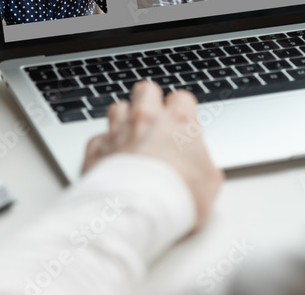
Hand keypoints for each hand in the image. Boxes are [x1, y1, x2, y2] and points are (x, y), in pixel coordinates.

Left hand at [83, 81, 223, 224]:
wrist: (135, 213)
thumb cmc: (174, 198)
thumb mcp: (209, 185)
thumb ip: (205, 167)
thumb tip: (205, 171)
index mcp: (178, 122)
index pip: (182, 98)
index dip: (183, 111)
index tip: (183, 125)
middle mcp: (146, 120)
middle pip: (146, 90)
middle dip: (150, 101)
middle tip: (155, 120)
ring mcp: (118, 132)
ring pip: (118, 107)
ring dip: (125, 118)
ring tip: (131, 136)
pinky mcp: (96, 150)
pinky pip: (99, 138)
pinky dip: (104, 146)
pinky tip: (111, 160)